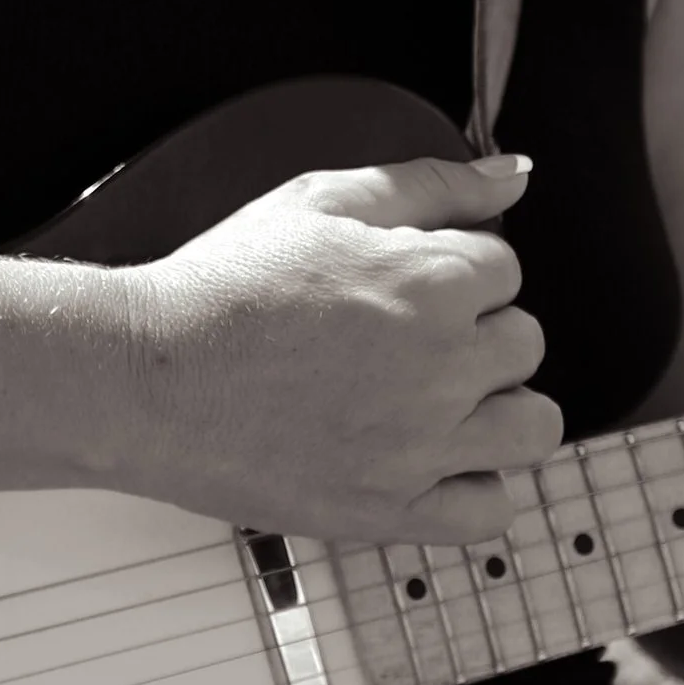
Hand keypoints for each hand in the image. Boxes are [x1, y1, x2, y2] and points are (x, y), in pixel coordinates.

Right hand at [121, 151, 563, 542]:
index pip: (505, 268)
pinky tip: (434, 460)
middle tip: (411, 337)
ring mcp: (421, 446)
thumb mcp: (321, 200)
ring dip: (499, 407)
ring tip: (442, 399)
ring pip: (533, 427)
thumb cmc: (222, 289)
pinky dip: (476, 486)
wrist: (150, 377)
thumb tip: (511, 174)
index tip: (411, 283)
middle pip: (524, 344)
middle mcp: (441, 366)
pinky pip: (490, 510)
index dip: (456, 268)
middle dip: (478, 331)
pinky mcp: (391, 509)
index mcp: (430, 282)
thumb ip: (430, 183)